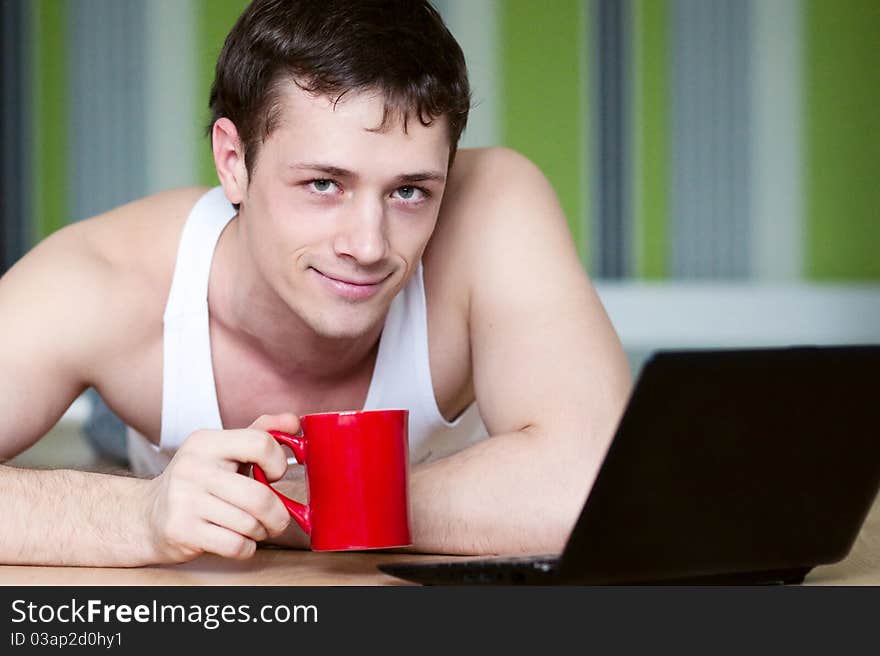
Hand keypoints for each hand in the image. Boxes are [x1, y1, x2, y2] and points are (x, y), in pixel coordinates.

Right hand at [142, 413, 299, 562]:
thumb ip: (260, 433)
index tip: (274, 475)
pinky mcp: (182, 531)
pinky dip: (246, 548)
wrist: (147, 516)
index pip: (260, 443)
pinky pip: (235, 545)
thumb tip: (294, 422)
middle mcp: (193, 468)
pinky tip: (238, 541)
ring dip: (260, 532)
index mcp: (206, 442)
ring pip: (249, 524)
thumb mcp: (224, 450)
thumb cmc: (198, 482)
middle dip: (278, 514)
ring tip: (252, 528)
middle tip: (276, 518)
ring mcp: (184, 500)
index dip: (278, 462)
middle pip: (259, 496)